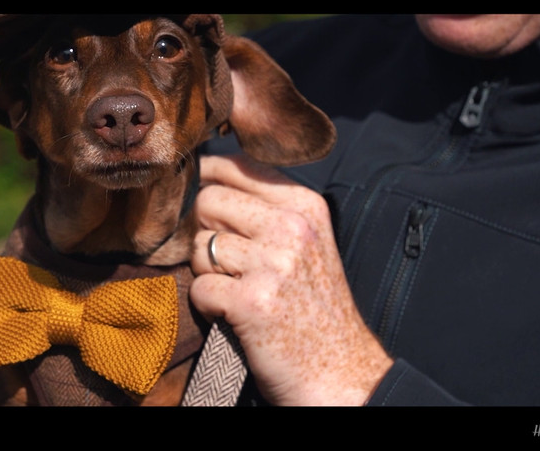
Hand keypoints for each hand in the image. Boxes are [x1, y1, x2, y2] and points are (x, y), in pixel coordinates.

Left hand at [190, 154, 392, 404]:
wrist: (341, 372)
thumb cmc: (315, 308)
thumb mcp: (308, 242)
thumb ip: (266, 208)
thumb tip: (206, 176)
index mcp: (305, 205)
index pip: (236, 166)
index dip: (208, 181)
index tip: (206, 205)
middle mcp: (292, 227)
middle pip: (208, 201)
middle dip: (205, 231)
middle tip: (229, 264)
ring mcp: (272, 264)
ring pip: (198, 245)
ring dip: (207, 272)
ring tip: (237, 291)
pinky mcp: (252, 302)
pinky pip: (199, 287)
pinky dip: (208, 306)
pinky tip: (235, 314)